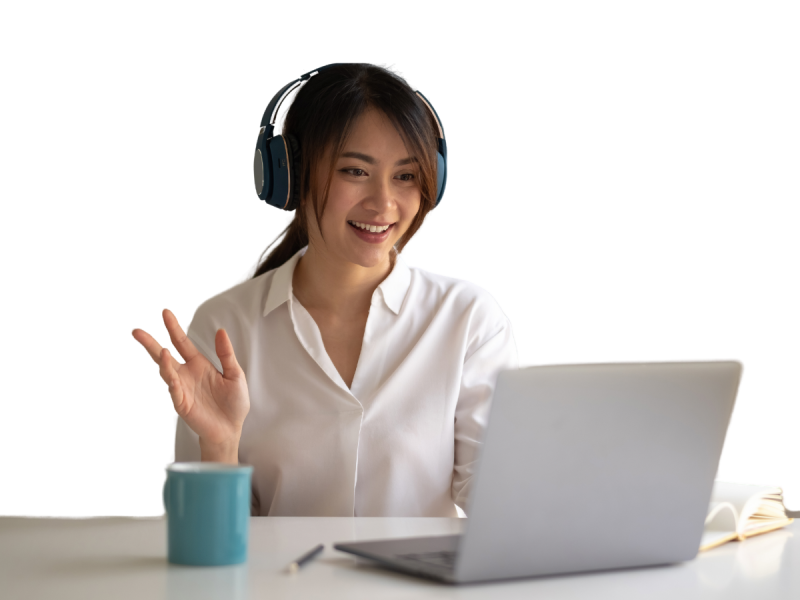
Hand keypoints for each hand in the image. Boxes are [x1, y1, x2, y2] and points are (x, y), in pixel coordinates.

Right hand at [130, 308, 249, 446]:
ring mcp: (182, 389)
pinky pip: (174, 390)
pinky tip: (169, 370)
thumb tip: (221, 331)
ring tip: (160, 350)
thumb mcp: (234, 374)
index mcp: (198, 364)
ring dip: (162, 361)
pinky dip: (171, 379)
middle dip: (151, 344)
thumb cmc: (233, 403)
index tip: (165, 312)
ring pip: (166, 372)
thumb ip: (226, 354)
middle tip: (136, 331)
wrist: (232, 428)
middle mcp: (186, 374)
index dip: (173, 328)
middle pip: (165, 356)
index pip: (182, 342)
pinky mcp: (182, 404)